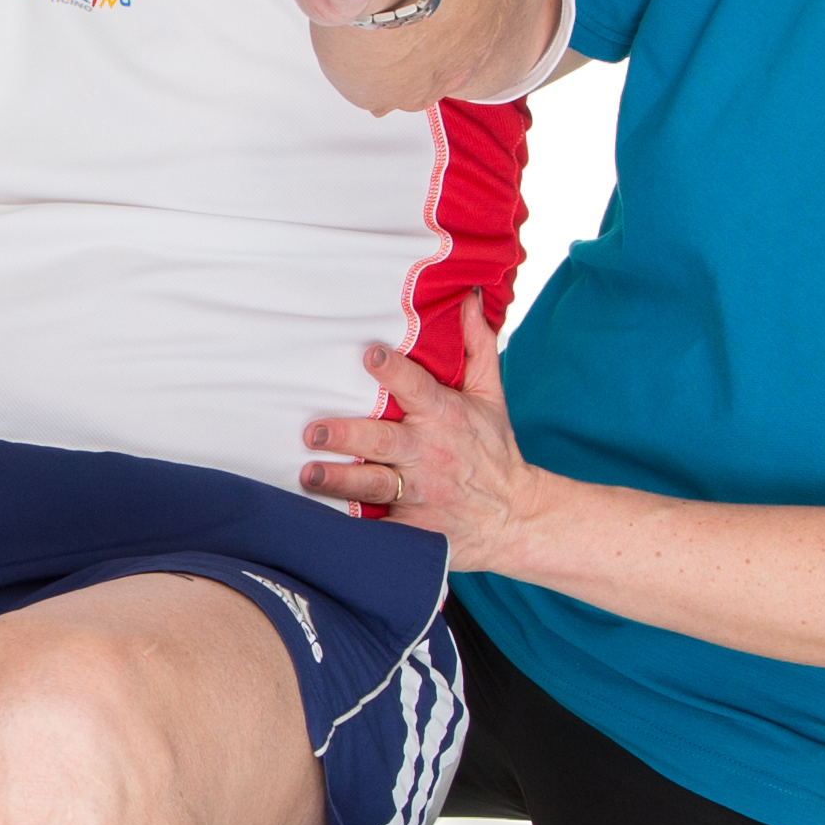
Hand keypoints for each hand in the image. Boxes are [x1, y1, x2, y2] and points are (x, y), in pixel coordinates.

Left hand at [298, 294, 542, 565]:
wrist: (516, 517)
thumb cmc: (494, 450)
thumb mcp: (491, 396)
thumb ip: (477, 346)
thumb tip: (470, 297)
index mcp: (446, 416)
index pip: (418, 388)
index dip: (395, 372)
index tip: (370, 356)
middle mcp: (430, 453)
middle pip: (383, 440)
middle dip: (347, 435)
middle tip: (313, 431)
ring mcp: (421, 493)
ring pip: (374, 484)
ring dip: (339, 480)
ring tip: (308, 474)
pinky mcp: (414, 527)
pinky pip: (379, 525)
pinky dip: (354, 525)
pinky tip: (324, 521)